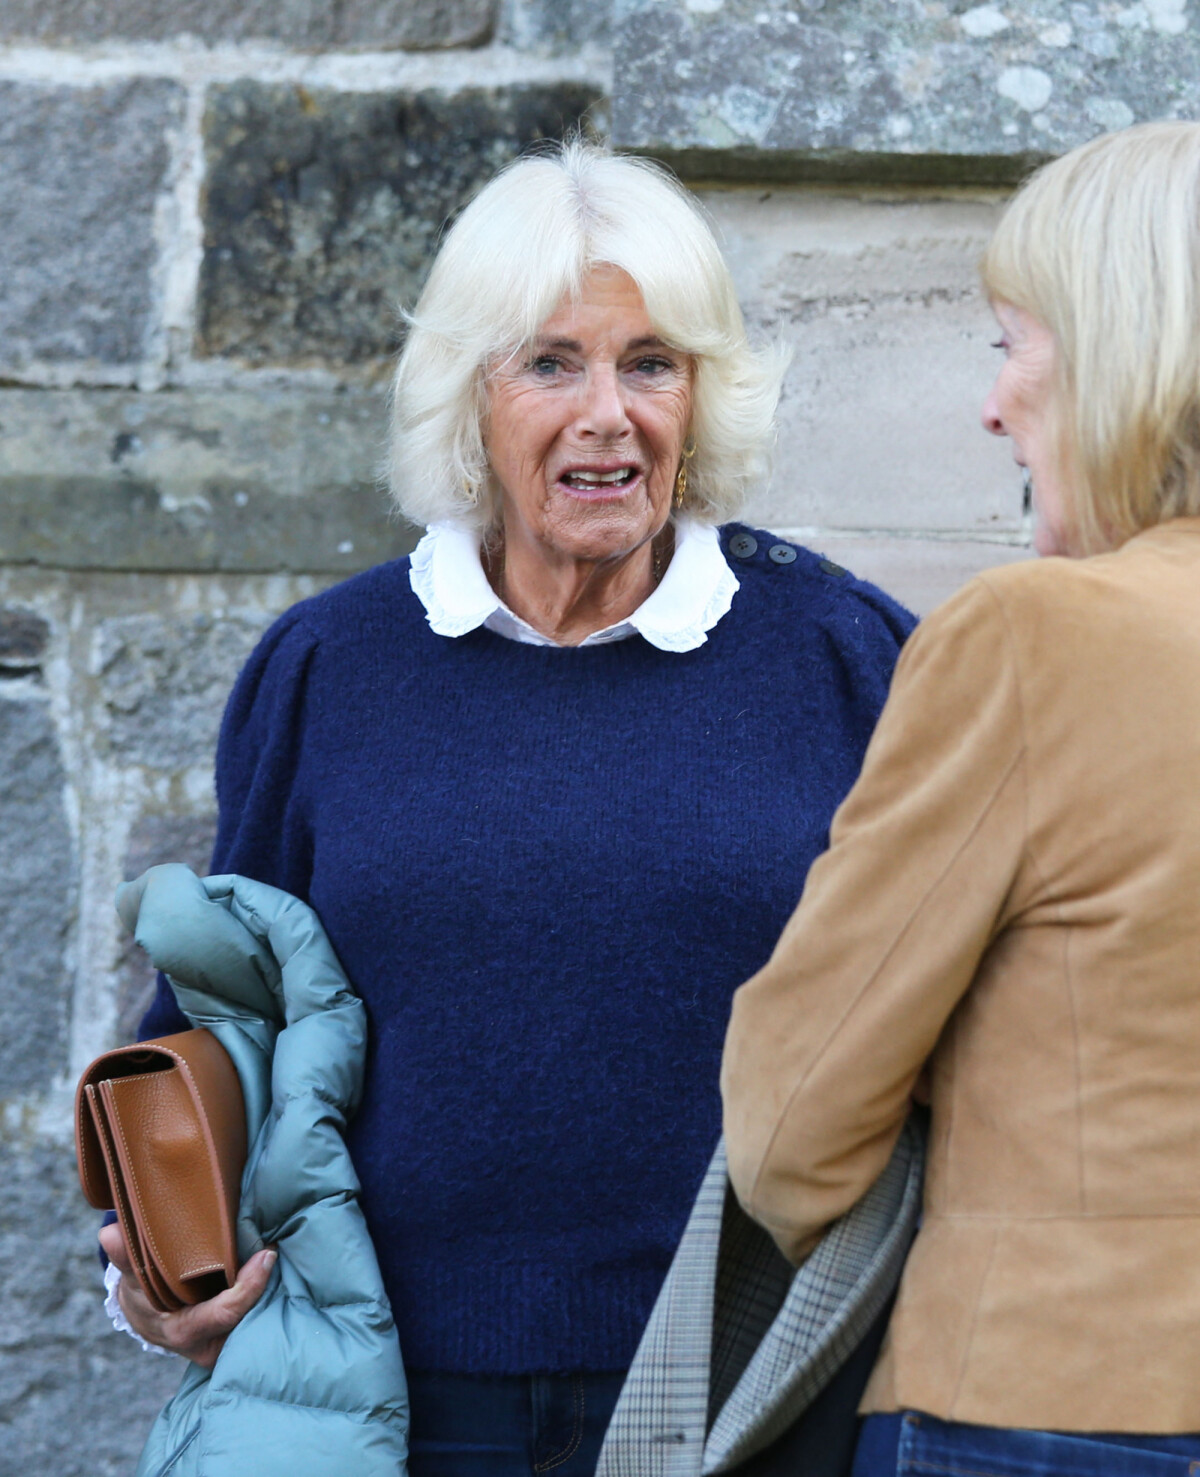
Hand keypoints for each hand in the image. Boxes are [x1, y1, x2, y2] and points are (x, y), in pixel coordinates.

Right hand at [98, 1222, 275, 1368]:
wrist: (151, 1315)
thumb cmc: (144, 1295)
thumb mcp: (133, 1277)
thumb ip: (124, 1256)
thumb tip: (109, 1234)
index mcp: (185, 1333)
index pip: (225, 1313)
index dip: (249, 1286)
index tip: (267, 1254)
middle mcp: (212, 1344)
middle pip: (249, 1317)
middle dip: (267, 1286)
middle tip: (283, 1245)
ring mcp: (228, 1341)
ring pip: (259, 1317)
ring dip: (274, 1287)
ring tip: (286, 1249)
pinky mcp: (240, 1332)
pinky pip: (262, 1313)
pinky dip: (270, 1290)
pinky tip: (279, 1262)